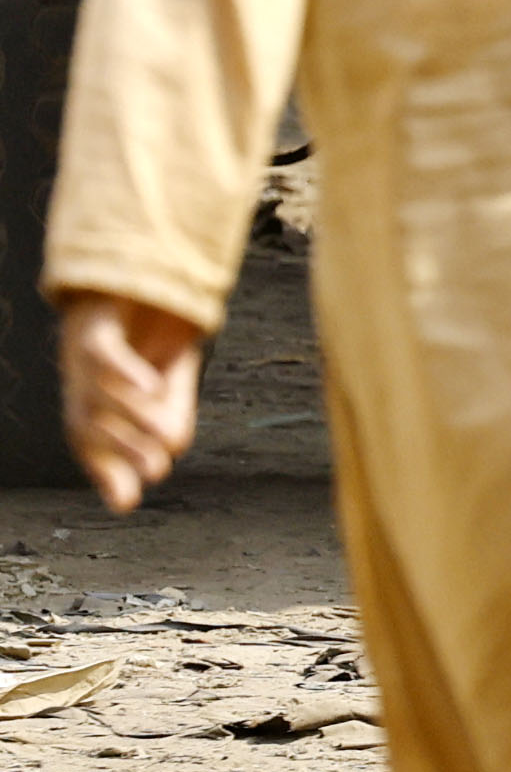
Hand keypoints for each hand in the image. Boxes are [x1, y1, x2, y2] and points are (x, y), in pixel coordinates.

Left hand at [56, 294, 203, 513]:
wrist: (149, 268)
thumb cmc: (156, 326)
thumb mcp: (170, 376)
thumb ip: (170, 414)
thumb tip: (169, 454)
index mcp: (94, 395)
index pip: (89, 442)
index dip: (105, 472)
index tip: (126, 503)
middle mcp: (79, 379)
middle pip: (86, 422)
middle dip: (121, 450)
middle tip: (156, 470)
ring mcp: (81, 351)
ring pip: (96, 393)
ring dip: (131, 418)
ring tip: (166, 436)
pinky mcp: (96, 320)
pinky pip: (102, 350)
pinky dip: (124, 370)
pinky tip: (149, 385)